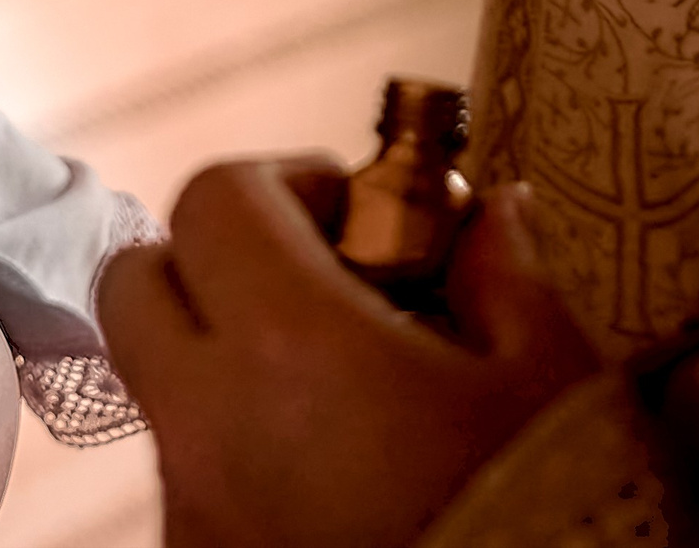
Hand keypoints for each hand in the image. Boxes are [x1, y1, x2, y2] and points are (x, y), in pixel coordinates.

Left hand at [99, 158, 595, 547]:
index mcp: (286, 344)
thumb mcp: (559, 381)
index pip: (213, 199)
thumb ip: (506, 270)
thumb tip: (486, 211)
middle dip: (218, 261)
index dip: (285, 184)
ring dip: (223, 357)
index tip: (360, 212)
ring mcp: (193, 508)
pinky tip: (333, 472)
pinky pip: (191, 474)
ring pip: (157, 386)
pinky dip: (238, 448)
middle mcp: (206, 421)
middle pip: (140, 282)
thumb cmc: (557, 519)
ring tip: (342, 390)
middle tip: (322, 283)